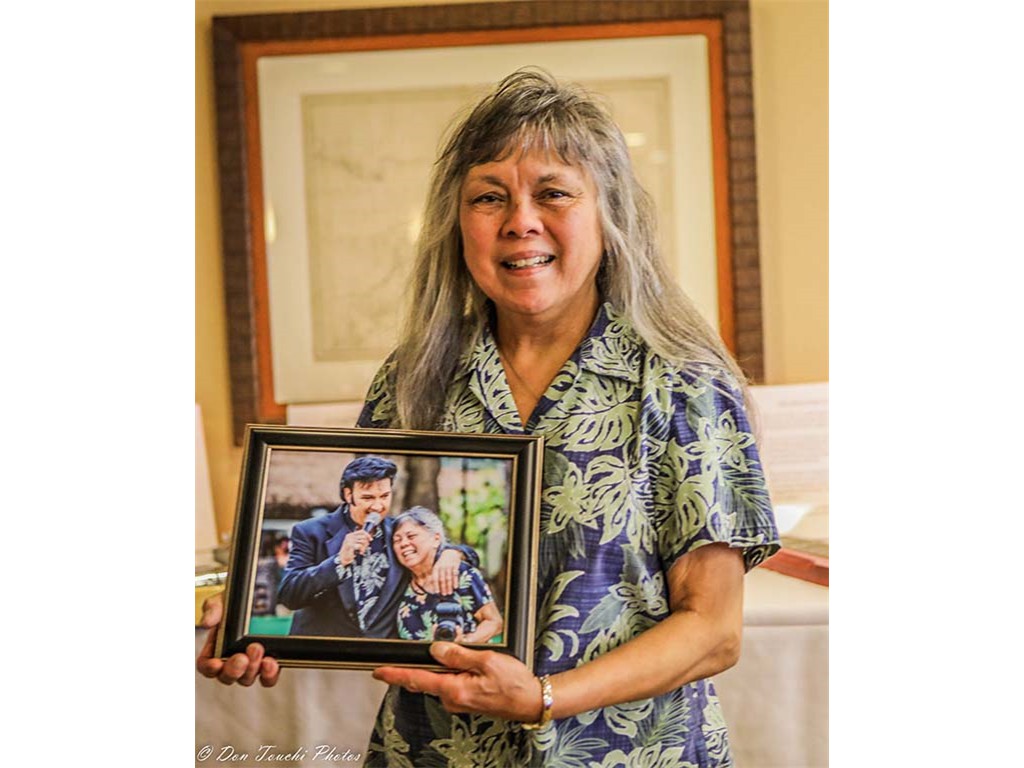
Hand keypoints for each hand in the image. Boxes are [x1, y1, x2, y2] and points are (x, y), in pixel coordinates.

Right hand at [196, 592, 279, 686]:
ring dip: (251, 669)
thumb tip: (207, 622)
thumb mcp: (225, 600)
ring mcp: (251, 664)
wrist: (271, 597)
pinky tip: (271, 663)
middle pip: (227, 676)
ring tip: (257, 650)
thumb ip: (213, 608)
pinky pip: (268, 678)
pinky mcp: (269, 665)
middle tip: (242, 657)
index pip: (207, 665)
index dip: (209, 668)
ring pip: (246, 678)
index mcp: (216, 647)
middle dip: (233, 669)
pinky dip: (268, 674)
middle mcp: (232, 659)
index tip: (216, 663)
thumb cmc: (242, 603)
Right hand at [338, 530, 371, 566]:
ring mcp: (349, 540)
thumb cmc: (349, 551)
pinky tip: (360, 552)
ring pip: (363, 541)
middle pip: (363, 536)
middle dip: (366, 543)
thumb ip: (360, 540)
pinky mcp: (350, 545)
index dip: (367, 535)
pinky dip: (362, 549)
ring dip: (364, 547)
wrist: (343, 558)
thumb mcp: (355, 543)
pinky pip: (360, 545)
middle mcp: (350, 536)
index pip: (361, 531)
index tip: (371, 539)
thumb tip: (369, 538)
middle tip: (365, 548)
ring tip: (362, 551)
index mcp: (350, 535)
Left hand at [372, 642, 543, 722]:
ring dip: (437, 669)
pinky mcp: (467, 700)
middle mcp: (454, 699)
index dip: (396, 674)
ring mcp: (460, 702)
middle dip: (412, 669)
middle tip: (399, 658)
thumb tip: (436, 649)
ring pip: (439, 681)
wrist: (532, 701)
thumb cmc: (514, 684)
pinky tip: (459, 665)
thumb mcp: (488, 661)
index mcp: (455, 690)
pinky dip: (448, 674)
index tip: (378, 671)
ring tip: (446, 654)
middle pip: (425, 681)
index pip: (418, 680)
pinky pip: (450, 684)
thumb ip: (459, 655)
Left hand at [432, 548, 462, 595]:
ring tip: (450, 593)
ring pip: (448, 578)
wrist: (451, 552)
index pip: (435, 578)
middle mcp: (442, 567)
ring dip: (449, 586)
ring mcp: (449, 566)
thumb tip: (432, 587)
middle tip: (444, 595)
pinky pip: (455, 575)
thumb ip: (435, 575)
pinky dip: (455, 581)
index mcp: (436, 568)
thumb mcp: (437, 566)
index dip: (435, 585)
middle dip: (443, 588)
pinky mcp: (455, 565)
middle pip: (442, 579)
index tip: (436, 592)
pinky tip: (456, 587)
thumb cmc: (442, 563)